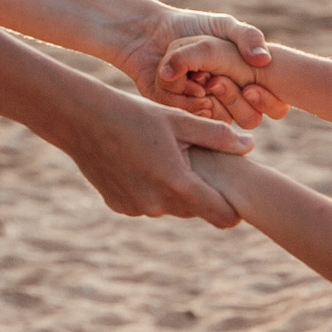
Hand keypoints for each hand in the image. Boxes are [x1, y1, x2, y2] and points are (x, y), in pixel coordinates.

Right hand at [57, 87, 252, 226]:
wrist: (82, 120)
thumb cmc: (135, 114)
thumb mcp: (179, 121)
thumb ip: (217, 136)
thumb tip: (250, 147)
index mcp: (178, 185)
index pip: (221, 216)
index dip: (234, 210)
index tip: (238, 199)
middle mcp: (158, 205)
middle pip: (196, 209)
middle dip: (202, 192)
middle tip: (199, 163)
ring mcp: (137, 209)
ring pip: (171, 206)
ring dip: (175, 189)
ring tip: (167, 158)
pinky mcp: (120, 207)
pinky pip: (147, 203)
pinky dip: (151, 189)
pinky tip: (142, 163)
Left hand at [153, 29, 281, 124]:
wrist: (152, 31)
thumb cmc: (193, 26)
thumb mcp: (225, 26)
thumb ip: (248, 37)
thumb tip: (264, 60)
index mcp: (246, 83)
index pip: (274, 108)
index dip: (266, 101)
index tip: (250, 88)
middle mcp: (229, 100)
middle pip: (249, 118)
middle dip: (232, 98)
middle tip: (216, 80)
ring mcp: (204, 109)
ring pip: (219, 121)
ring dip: (209, 99)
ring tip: (198, 78)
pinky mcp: (177, 112)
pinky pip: (188, 116)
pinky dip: (182, 98)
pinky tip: (178, 80)